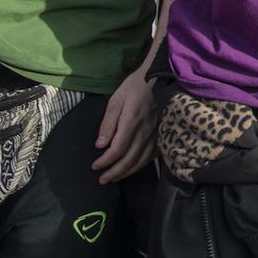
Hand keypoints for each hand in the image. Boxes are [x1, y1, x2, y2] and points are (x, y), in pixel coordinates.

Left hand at [91, 64, 158, 182]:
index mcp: (131, 123)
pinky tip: (135, 167)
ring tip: (115, 178)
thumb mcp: (116, 100)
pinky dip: (142, 165)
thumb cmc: (134, 87)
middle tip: (102, 180)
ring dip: (127, 172)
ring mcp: (156, 134)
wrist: (160, 77)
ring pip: (142, 160)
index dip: (105, 161)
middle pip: (129, 159)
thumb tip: (100, 145)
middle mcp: (145, 132)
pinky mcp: (162, 133)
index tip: (95, 166)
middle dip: (114, 172)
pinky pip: (153, 155)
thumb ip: (108, 123)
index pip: (117, 150)